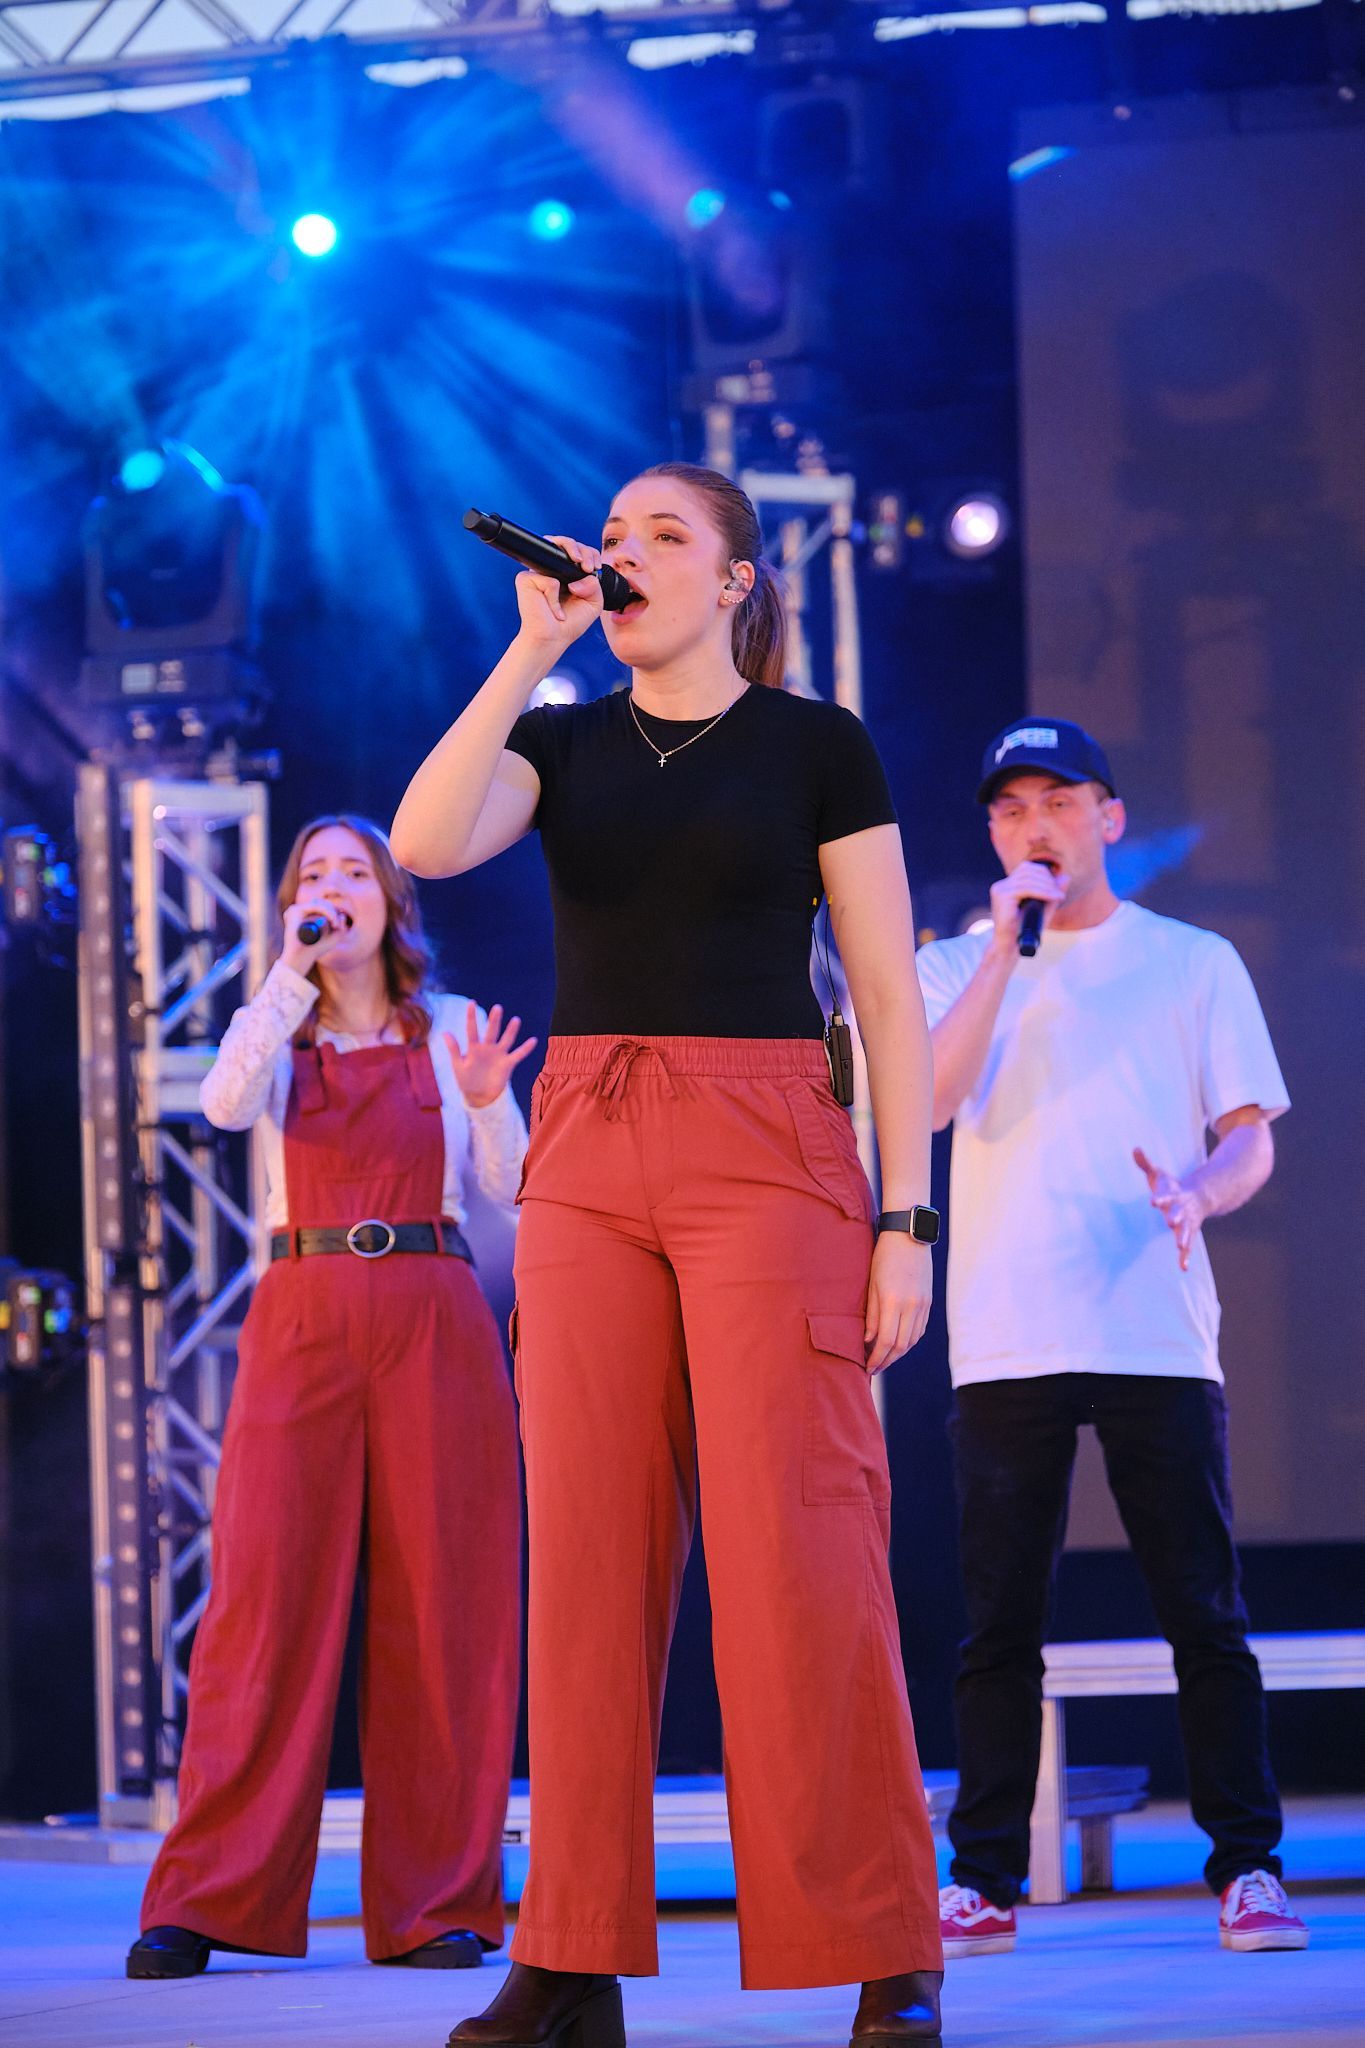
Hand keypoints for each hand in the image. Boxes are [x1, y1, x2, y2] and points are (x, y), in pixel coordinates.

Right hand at [280, 899, 348, 974]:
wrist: (300, 959)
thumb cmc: (315, 950)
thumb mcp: (333, 938)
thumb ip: (341, 928)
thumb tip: (342, 915)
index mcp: (305, 914)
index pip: (321, 906)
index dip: (332, 912)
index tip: (337, 925)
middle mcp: (298, 910)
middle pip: (320, 902)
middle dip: (332, 912)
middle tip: (337, 926)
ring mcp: (295, 910)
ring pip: (318, 903)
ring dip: (330, 911)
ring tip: (334, 925)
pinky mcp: (294, 912)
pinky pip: (314, 906)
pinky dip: (325, 910)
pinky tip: (331, 920)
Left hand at [446, 1003, 537, 1108]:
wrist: (478, 1096)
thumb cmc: (466, 1080)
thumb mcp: (458, 1066)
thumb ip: (453, 1049)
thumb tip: (444, 1032)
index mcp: (473, 1048)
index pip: (472, 1030)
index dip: (471, 1016)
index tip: (471, 1002)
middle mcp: (487, 1048)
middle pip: (491, 1031)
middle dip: (494, 1020)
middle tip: (497, 1008)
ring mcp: (498, 1055)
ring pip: (506, 1040)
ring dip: (511, 1031)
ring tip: (516, 1020)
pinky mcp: (507, 1064)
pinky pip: (518, 1055)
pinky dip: (525, 1049)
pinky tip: (533, 1040)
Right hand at [513, 535, 604, 657]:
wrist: (553, 638)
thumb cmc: (571, 622)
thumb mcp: (593, 602)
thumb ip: (595, 585)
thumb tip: (582, 574)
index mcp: (565, 572)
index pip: (577, 551)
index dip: (588, 553)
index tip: (595, 567)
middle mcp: (549, 568)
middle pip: (564, 543)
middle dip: (582, 551)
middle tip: (588, 568)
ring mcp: (536, 572)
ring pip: (554, 553)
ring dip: (570, 561)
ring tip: (574, 587)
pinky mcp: (526, 579)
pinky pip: (548, 581)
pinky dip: (554, 597)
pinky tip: (552, 608)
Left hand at [864, 1231, 932, 1373]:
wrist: (909, 1236)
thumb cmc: (883, 1257)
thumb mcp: (872, 1284)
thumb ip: (872, 1315)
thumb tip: (868, 1341)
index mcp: (893, 1301)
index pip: (886, 1341)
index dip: (876, 1358)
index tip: (867, 1368)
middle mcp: (911, 1306)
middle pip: (901, 1346)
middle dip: (886, 1361)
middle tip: (874, 1369)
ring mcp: (922, 1305)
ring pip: (912, 1340)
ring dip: (898, 1354)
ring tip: (884, 1359)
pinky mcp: (928, 1302)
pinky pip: (920, 1329)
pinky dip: (909, 1341)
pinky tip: (898, 1344)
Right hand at [988, 860, 1068, 951]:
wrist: (1010, 947)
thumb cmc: (1025, 930)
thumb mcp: (1043, 908)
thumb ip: (1053, 892)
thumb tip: (1066, 876)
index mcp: (1007, 886)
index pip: (1027, 868)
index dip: (1044, 873)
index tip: (1057, 887)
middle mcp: (1001, 885)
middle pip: (1028, 870)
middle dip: (1047, 879)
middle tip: (1059, 893)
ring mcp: (1000, 890)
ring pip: (1028, 878)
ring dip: (1047, 886)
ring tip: (1058, 897)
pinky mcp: (1002, 896)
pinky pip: (1026, 888)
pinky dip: (1042, 892)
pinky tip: (1053, 897)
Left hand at [1133, 1146, 1207, 1271]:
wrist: (1198, 1196)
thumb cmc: (1171, 1187)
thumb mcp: (1158, 1174)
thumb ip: (1146, 1163)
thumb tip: (1135, 1148)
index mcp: (1171, 1195)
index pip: (1165, 1196)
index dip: (1160, 1198)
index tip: (1153, 1201)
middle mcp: (1181, 1210)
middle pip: (1178, 1214)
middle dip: (1175, 1217)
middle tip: (1171, 1222)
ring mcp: (1187, 1222)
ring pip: (1186, 1231)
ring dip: (1183, 1239)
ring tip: (1180, 1247)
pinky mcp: (1189, 1233)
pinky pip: (1189, 1247)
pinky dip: (1186, 1258)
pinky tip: (1183, 1268)